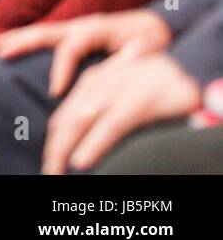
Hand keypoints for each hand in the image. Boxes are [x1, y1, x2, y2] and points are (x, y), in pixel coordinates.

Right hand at [0, 10, 170, 96]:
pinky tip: (10, 45)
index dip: (61, 69)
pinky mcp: (74, 34)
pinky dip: (27, 39)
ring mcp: (76, 27)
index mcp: (96, 28)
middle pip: (46, 32)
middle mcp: (81, 25)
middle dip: (23, 42)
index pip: (71, 47)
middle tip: (2, 53)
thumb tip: (114, 75)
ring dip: (19, 38)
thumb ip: (127, 59)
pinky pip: (46, 37)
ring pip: (42, 32)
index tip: (55, 92)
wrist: (157, 27)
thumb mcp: (145, 50)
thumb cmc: (153, 42)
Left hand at [43, 50, 201, 173]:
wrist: (191, 66)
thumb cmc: (159, 85)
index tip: (52, 163)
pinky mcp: (139, 99)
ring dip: (64, 151)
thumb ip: (102, 108)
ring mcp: (118, 89)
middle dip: (55, 149)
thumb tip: (83, 137)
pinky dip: (94, 144)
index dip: (55, 142)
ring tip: (56, 173)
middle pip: (67, 122)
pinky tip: (80, 161)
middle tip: (49, 173)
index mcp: (94, 81)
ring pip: (81, 123)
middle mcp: (99, 82)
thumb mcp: (123, 93)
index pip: (65, 117)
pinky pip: (111, 125)